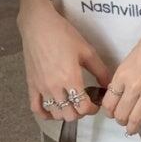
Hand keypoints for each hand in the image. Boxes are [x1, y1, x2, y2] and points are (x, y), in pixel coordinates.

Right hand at [17, 3, 112, 121]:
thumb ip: (100, 71)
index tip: (96, 103)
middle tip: (85, 102)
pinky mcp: (31, 85)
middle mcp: (54, 87)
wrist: (39, 26)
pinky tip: (53, 110)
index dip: (93, 109)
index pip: (83, 107)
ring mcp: (41, 88)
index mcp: (70, 79)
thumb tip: (109, 85)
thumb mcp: (87, 51)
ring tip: (72, 104)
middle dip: (81, 112)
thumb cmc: (64, 35)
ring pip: (54, 114)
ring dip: (65, 113)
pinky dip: (45, 114)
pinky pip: (36, 108)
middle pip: (69, 115)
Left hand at [101, 14, 140, 141]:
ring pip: (135, 118)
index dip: (108, 109)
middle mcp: (133, 86)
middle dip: (119, 119)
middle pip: (120, 112)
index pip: (109, 100)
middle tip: (123, 120)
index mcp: (122, 74)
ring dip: (131, 127)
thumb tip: (126, 83)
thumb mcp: (133, 54)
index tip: (112, 110)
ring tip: (131, 130)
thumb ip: (127, 71)